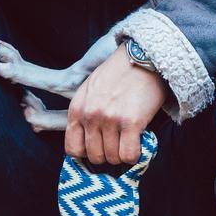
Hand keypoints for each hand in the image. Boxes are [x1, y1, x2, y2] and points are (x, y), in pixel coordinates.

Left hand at [64, 45, 167, 167]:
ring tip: (130, 139)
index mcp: (77, 108)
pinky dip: (136, 155)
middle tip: (119, 142)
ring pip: (113, 158)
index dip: (87, 153)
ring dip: (123, 154)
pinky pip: (130, 155)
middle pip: (95, 156)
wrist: (143, 57)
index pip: (73, 149)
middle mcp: (91, 115)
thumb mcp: (90, 89)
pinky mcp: (131, 122)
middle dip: (108, 154)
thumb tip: (86, 141)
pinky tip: (139, 142)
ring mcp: (110, 119)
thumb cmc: (118, 73)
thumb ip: (85, 112)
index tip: (99, 147)